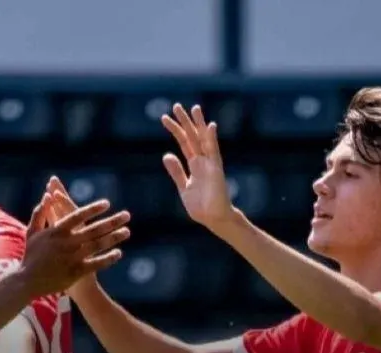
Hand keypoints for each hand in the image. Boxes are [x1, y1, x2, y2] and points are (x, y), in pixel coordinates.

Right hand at [20, 194, 129, 297]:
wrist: (27, 282)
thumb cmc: (31, 255)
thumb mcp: (32, 232)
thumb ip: (40, 213)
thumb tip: (47, 196)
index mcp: (56, 231)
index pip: (77, 216)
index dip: (93, 209)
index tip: (107, 204)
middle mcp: (66, 243)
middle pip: (93, 229)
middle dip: (111, 221)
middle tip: (126, 215)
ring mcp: (72, 258)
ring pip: (97, 245)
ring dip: (114, 238)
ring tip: (127, 231)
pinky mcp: (75, 272)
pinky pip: (96, 264)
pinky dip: (108, 258)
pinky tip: (119, 253)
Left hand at [161, 103, 239, 229]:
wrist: (213, 219)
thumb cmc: (201, 206)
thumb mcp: (183, 186)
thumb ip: (176, 171)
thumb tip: (166, 155)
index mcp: (194, 164)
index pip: (183, 142)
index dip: (175, 130)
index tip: (164, 118)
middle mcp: (203, 160)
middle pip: (193, 136)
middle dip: (185, 122)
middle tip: (177, 106)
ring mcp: (210, 164)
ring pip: (204, 140)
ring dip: (199, 124)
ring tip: (194, 108)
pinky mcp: (216, 170)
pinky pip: (214, 152)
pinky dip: (212, 139)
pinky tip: (210, 126)